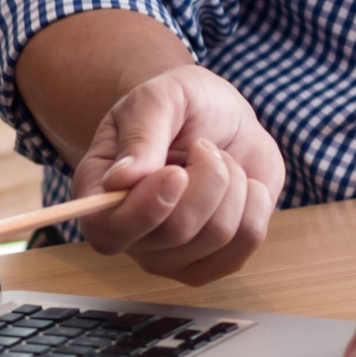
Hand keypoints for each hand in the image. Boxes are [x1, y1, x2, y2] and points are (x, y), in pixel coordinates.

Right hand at [67, 65, 285, 285]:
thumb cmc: (179, 107)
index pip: (107, 232)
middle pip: (176, 231)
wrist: (219, 117)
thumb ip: (140, 136)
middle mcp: (134, 235)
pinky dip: (255, 199)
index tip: (177, 172)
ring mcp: (176, 254)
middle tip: (204, 146)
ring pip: (218, 234)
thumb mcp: (158, 99)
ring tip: (217, 160)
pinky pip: (248, 239)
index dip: (146, 209)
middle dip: (207, 177)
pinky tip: (240, 181)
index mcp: (101, 196)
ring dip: (232, 182)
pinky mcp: (219, 257)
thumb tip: (121, 180)